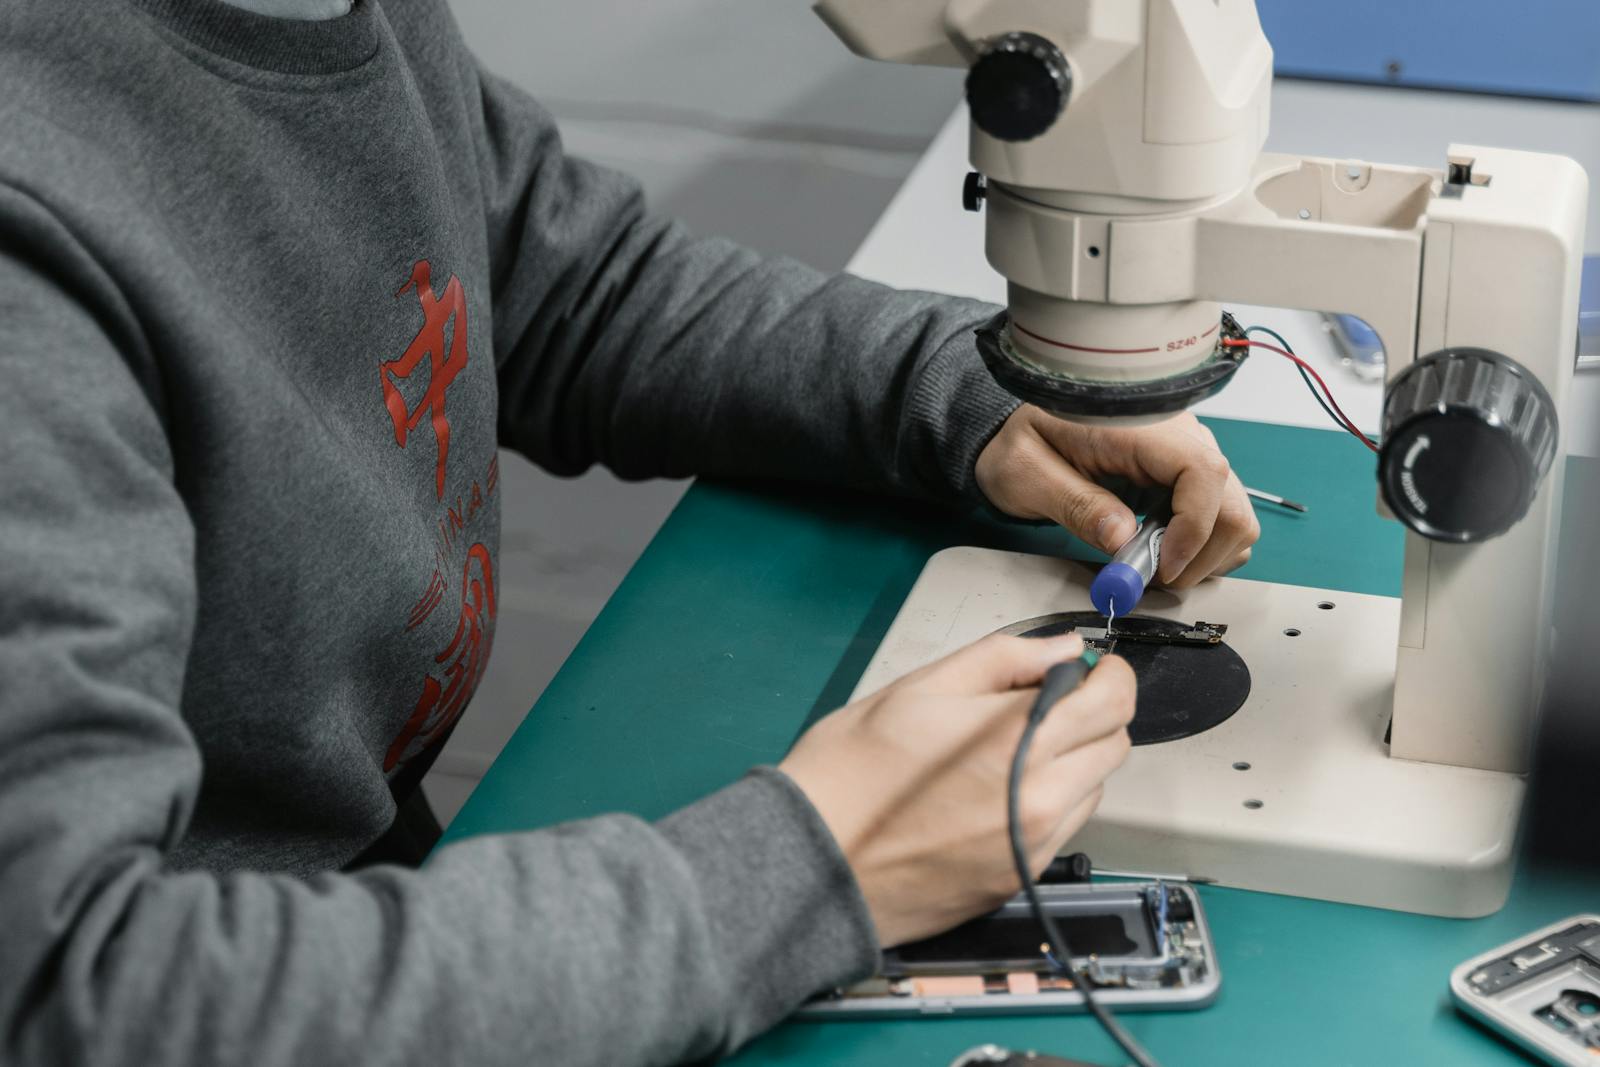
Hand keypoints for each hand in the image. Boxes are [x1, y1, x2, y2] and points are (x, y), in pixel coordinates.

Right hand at [780, 632, 1133, 948]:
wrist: (813, 858)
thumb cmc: (853, 770)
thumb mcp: (922, 686)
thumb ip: (1003, 659)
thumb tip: (1061, 650)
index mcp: (1019, 740)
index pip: (1113, 701)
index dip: (1108, 674)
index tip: (1089, 668)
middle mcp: (1040, 798)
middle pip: (1114, 744)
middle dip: (1091, 715)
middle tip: (1044, 702)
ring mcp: (1033, 843)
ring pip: (1092, 788)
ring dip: (1072, 760)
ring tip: (1008, 751)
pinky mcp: (1019, 876)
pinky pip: (1062, 828)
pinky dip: (1047, 802)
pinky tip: (993, 793)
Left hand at [975, 406, 1258, 588]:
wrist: (1017, 428)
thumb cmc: (1019, 443)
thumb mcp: (1028, 473)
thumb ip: (1077, 504)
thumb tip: (1124, 540)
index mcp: (1139, 426)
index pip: (1202, 472)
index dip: (1194, 529)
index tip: (1163, 567)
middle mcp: (1176, 434)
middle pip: (1231, 501)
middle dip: (1202, 554)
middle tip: (1153, 580)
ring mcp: (1186, 452)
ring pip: (1232, 514)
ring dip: (1203, 555)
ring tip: (1152, 568)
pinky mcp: (1184, 473)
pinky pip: (1217, 515)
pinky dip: (1199, 545)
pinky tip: (1159, 551)